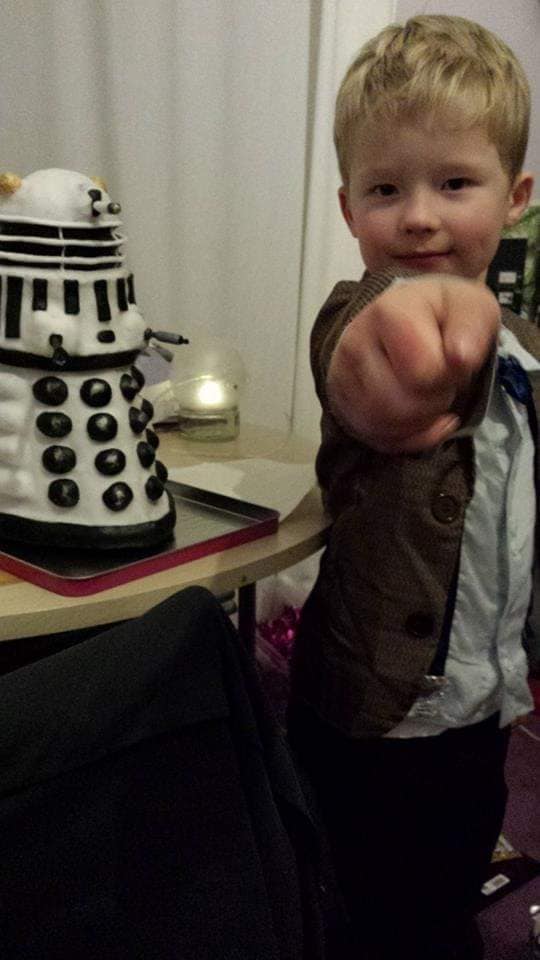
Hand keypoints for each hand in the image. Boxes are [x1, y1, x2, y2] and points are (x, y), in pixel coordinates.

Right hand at [327, 276, 499, 452]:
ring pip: (382, 426)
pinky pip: (374, 439)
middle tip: (441, 382)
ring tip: (428, 397)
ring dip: (418, 422)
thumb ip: (471, 327)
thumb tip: (461, 358)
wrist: (405, 319)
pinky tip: (419, 418)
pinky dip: (405, 437)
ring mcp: (340, 376)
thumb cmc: (442, 315)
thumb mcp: (470, 307)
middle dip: (433, 402)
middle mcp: (354, 343)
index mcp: (388, 312)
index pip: (421, 373)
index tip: (453, 360)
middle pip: (399, 405)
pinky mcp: (340, 404)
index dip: (447, 376)